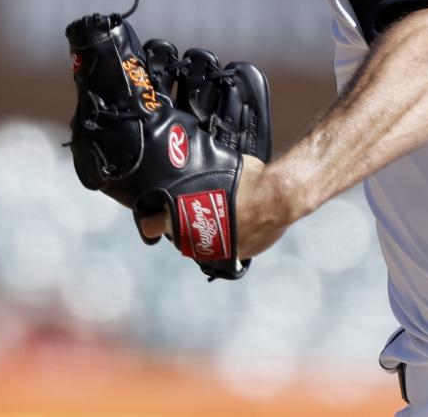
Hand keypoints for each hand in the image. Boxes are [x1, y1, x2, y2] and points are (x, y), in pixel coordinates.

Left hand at [139, 154, 295, 259]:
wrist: (277, 197)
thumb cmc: (248, 178)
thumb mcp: (216, 170)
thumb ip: (199, 179)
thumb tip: (193, 170)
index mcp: (180, 215)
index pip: (150, 226)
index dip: (153, 218)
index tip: (158, 211)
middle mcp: (191, 238)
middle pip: (172, 236)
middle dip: (177, 225)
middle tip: (189, 211)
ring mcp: (212, 250)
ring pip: (196, 245)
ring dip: (201, 233)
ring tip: (216, 215)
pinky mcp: (232, 256)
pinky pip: (223, 249)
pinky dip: (226, 239)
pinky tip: (238, 223)